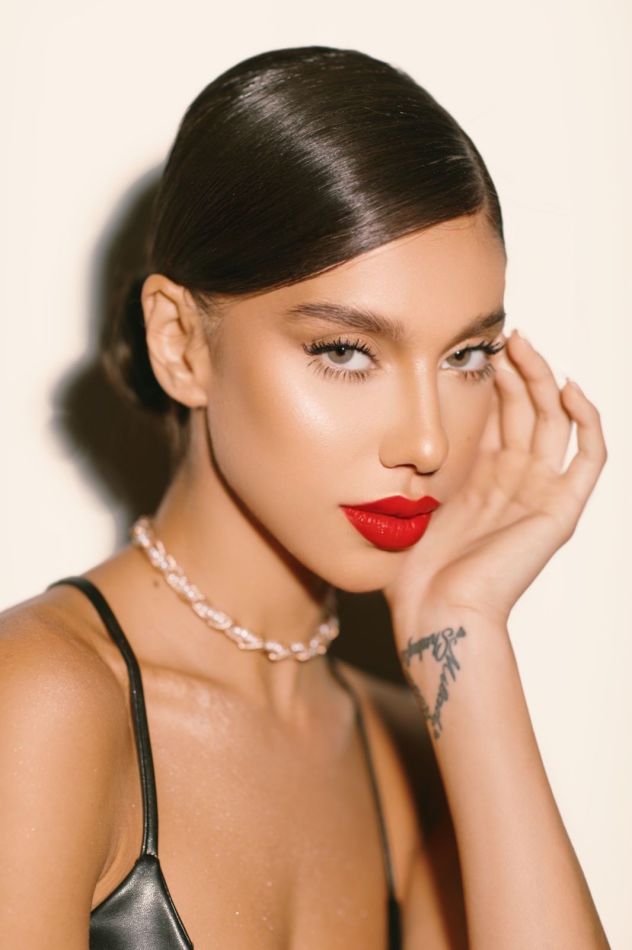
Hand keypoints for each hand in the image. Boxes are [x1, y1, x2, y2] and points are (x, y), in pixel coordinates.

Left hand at [382, 330, 607, 633]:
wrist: (435, 615)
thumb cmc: (412, 575)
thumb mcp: (410, 505)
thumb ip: (414, 471)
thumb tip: (389, 438)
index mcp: (483, 483)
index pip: (500, 417)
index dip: (495, 382)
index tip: (478, 347)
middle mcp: (517, 485)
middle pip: (530, 411)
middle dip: (518, 370)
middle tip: (503, 336)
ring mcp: (541, 497)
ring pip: (556, 422)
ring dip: (544, 380)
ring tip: (522, 345)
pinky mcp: (561, 512)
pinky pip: (589, 458)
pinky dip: (587, 419)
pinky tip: (567, 385)